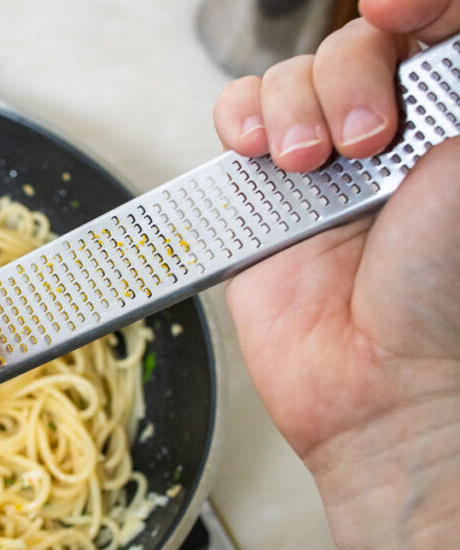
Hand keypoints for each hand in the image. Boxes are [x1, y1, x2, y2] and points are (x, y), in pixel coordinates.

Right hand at [213, 2, 459, 549]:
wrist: (383, 382)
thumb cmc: (447, 292)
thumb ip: (458, 78)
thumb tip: (428, 18)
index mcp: (452, 118)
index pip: (431, 24)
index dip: (415, 5)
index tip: (403, 7)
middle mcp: (392, 133)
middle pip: (356, 40)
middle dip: (353, 75)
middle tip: (371, 139)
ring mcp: (324, 162)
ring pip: (292, 74)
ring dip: (293, 105)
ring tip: (309, 163)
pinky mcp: (264, 193)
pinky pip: (241, 120)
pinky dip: (242, 119)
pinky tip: (261, 150)